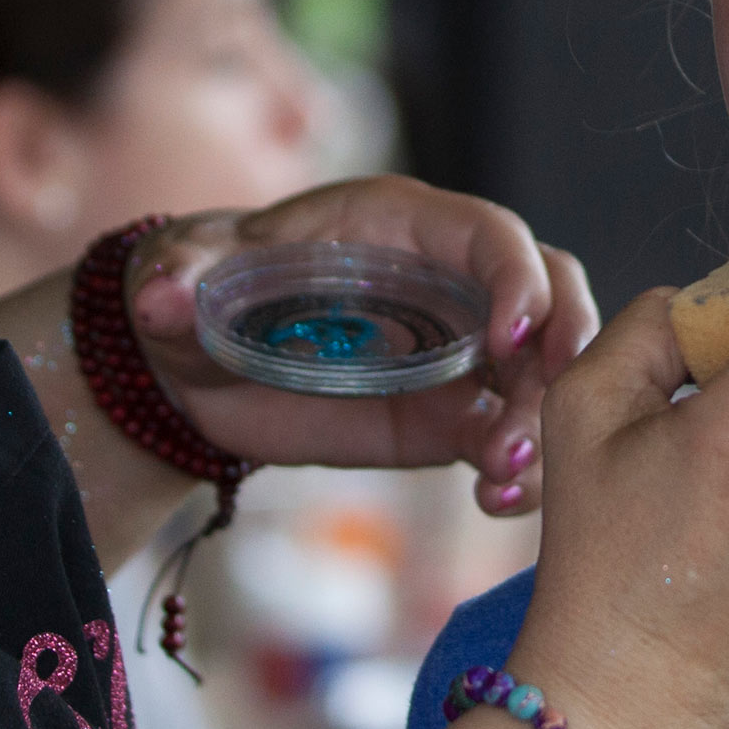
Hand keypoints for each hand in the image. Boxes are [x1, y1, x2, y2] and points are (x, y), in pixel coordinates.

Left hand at [125, 177, 598, 512]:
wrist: (197, 367)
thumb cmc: (201, 289)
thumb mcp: (183, 277)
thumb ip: (178, 279)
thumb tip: (163, 296)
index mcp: (400, 226)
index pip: (490, 235)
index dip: (516, 278)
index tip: (510, 337)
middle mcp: (450, 281)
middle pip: (552, 294)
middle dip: (566, 347)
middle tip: (544, 414)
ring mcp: (461, 350)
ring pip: (545, 369)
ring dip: (546, 420)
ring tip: (507, 477)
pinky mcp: (452, 415)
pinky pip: (511, 433)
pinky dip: (521, 468)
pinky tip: (496, 502)